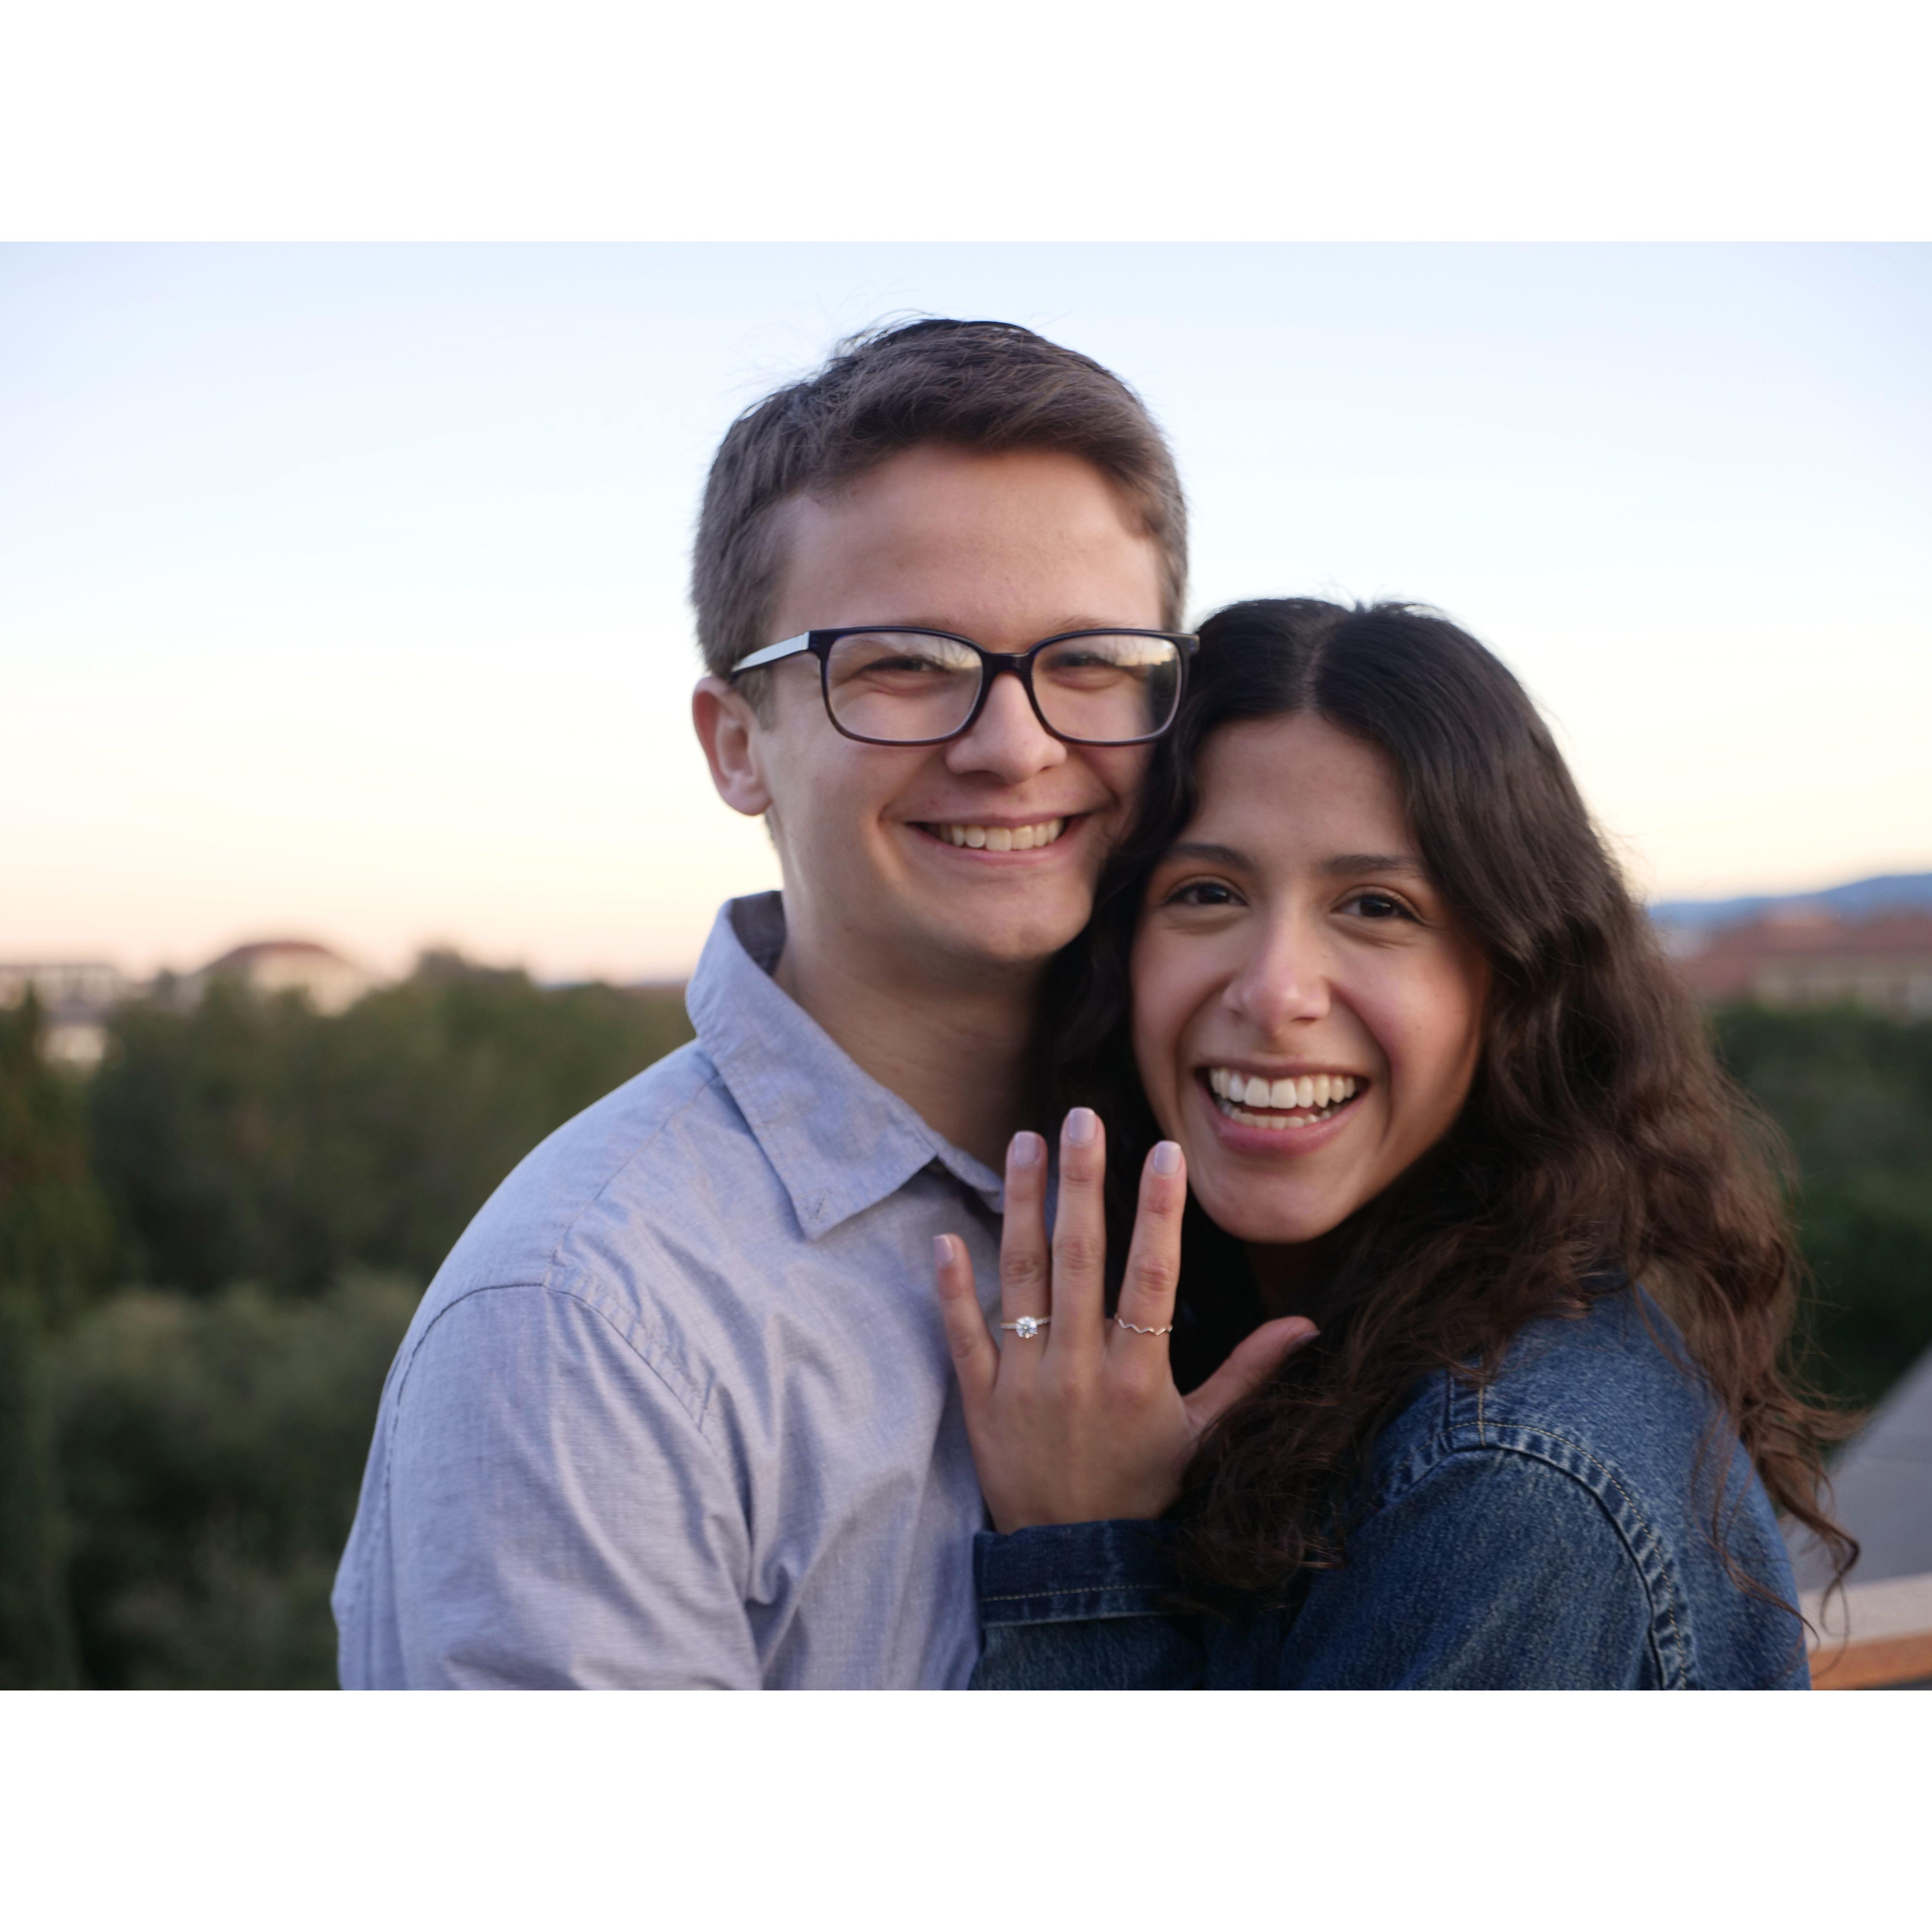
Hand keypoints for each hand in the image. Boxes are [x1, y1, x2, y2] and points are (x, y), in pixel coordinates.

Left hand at [934, 1106, 1317, 1532]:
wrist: (1073, 1561)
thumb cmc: (1143, 1489)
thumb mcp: (1204, 1436)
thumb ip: (1249, 1374)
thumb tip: (1307, 1325)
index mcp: (1139, 1376)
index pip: (1152, 1276)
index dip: (1159, 1212)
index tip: (1164, 1152)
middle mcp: (1078, 1370)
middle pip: (1080, 1259)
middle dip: (1081, 1183)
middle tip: (1081, 1117)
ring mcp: (1023, 1381)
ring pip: (1020, 1278)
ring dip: (1021, 1206)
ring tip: (1024, 1142)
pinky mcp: (980, 1399)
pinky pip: (962, 1332)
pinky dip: (951, 1286)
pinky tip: (945, 1233)